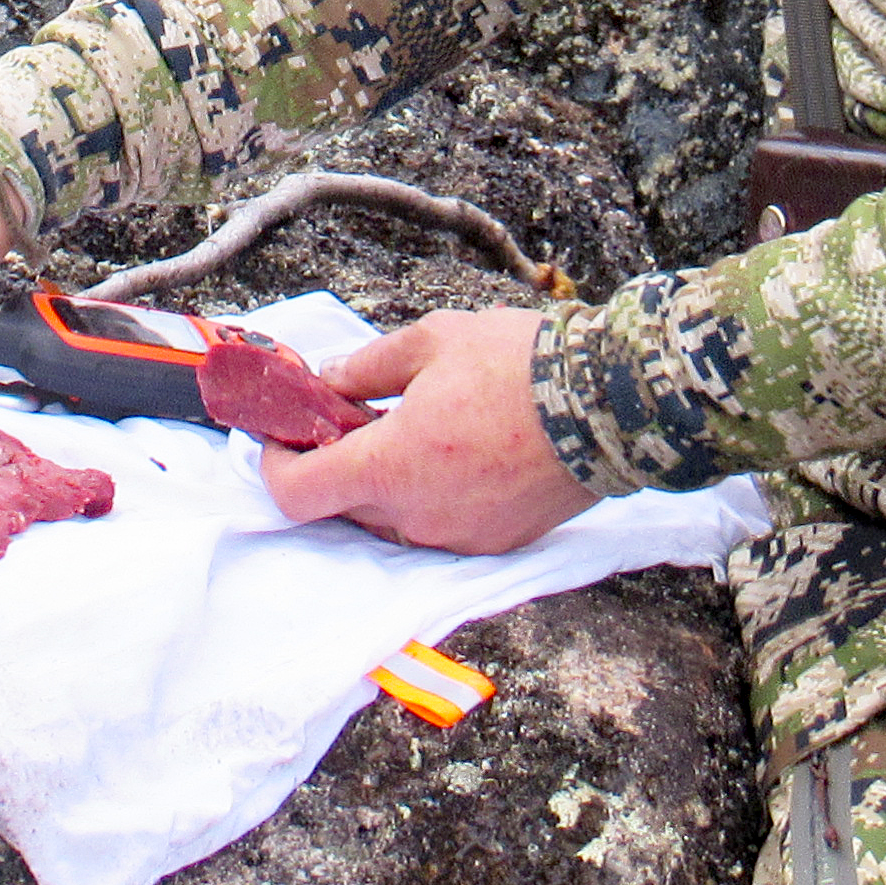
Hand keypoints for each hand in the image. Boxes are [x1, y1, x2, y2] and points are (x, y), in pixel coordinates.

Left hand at [260, 310, 596, 555]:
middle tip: (354, 418)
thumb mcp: (431, 341)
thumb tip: (329, 380)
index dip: (276, 465)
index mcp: (390, 467)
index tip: (286, 434)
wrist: (610, 402)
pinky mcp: (497, 543)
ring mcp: (459, 536)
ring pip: (394, 520)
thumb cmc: (520, 365)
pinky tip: (457, 454)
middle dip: (336, 465)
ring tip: (415, 431)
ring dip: (386, 484)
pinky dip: (432, 497)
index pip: (297, 494)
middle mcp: (418, 516)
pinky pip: (441, 527)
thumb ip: (366, 368)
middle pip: (344, 509)